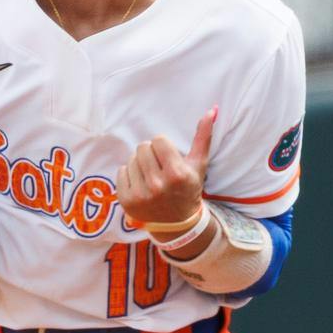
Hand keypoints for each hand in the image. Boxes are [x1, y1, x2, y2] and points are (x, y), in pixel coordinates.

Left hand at [115, 108, 216, 227]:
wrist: (177, 223)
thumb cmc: (188, 189)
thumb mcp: (199, 165)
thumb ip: (203, 137)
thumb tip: (211, 110)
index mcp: (176, 174)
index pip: (158, 140)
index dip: (164, 147)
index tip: (169, 159)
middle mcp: (157, 185)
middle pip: (143, 147)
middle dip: (151, 154)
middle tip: (159, 167)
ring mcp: (140, 195)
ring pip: (131, 159)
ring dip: (140, 164)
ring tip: (151, 176)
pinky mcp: (127, 200)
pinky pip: (121, 171)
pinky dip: (129, 175)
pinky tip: (141, 184)